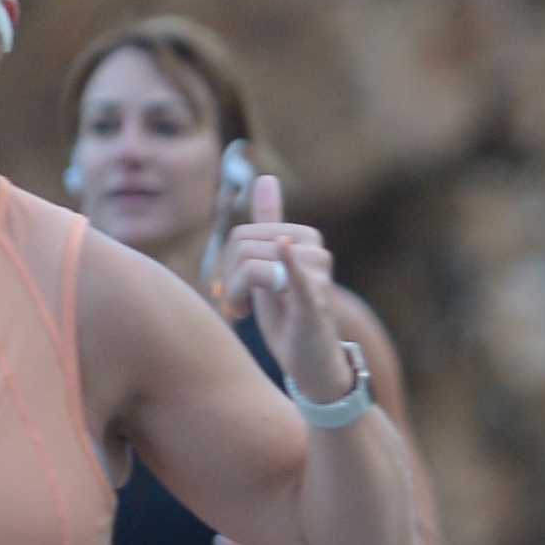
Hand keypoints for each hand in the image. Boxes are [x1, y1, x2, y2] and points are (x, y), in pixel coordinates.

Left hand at [218, 172, 355, 406]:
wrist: (312, 365)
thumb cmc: (290, 317)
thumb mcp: (272, 268)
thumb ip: (269, 225)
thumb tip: (266, 179)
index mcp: (305, 239)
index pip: (244, 234)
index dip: (228, 263)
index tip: (235, 288)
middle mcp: (315, 252)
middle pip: (243, 246)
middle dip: (228, 278)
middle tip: (235, 305)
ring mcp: (316, 278)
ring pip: (250, 266)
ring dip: (234, 293)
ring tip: (242, 312)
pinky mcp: (312, 305)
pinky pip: (295, 278)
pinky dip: (287, 263)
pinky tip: (284, 249)